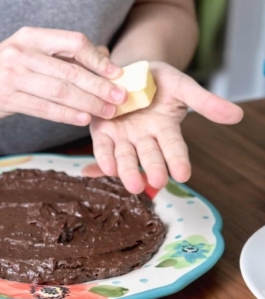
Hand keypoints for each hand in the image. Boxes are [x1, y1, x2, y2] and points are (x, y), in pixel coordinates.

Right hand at [0, 27, 126, 123]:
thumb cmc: (9, 68)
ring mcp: (13, 75)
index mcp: (33, 37)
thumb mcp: (34, 53)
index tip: (117, 75)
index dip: (98, 60)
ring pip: (60, 91)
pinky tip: (84, 119)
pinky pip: (44, 108)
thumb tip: (104, 59)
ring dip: (88, 103)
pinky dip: (66, 115)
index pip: (74, 42)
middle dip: (100, 86)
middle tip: (120, 98)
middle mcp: (23, 52)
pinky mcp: (7, 98)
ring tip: (108, 112)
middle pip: (71, 70)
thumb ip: (67, 56)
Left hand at [89, 61, 242, 193]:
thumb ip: (204, 102)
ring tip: (133, 183)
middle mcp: (144, 138)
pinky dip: (104, 157)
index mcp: (165, 129)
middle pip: (150, 156)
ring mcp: (123, 137)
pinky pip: (103, 147)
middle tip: (157, 181)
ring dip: (128, 170)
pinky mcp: (103, 132)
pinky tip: (106, 167)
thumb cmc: (157, 81)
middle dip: (153, 168)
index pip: (174, 147)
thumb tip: (237, 116)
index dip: (178, 160)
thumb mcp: (181, 86)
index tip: (183, 174)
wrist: (130, 72)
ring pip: (126, 156)